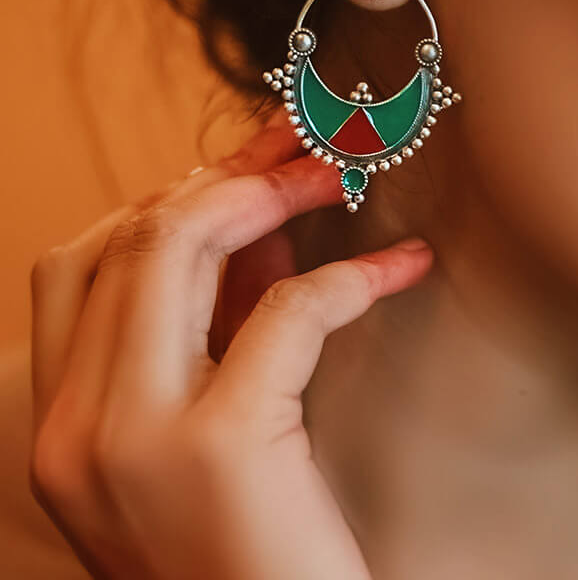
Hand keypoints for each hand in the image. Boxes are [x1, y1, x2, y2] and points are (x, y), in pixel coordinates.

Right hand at [28, 107, 433, 579]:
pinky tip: (405, 267)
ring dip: (271, 192)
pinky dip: (352, 274)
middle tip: (307, 149)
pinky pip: (287, 309)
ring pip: (175, 245)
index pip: (77, 263)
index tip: (244, 163)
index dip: (165, 194)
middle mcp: (74, 430)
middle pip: (126, 238)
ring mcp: (134, 438)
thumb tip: (265, 225)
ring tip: (341, 177)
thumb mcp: (214, 431)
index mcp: (60, 429)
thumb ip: (218, 330)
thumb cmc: (260, 552)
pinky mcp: (218, 447)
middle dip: (223, 173)